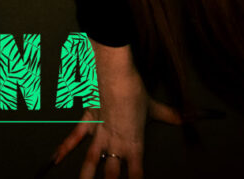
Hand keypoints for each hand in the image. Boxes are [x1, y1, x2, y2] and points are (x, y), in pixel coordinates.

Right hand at [46, 43, 180, 177]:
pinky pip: (74, 138)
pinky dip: (63, 149)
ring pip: (91, 162)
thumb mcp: (155, 107)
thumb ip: (169, 115)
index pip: (136, 173)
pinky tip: (55, 160)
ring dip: (86, 176)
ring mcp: (100, 134)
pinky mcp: (88, 122)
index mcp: (134, 144)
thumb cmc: (135, 91)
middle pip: (111, 174)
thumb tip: (188, 117)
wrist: (117, 75)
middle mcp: (116, 143)